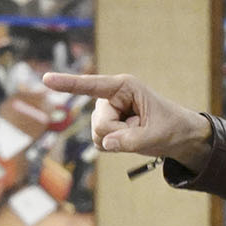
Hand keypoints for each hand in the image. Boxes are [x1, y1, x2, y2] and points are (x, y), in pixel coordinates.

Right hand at [40, 72, 211, 168]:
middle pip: (100, 123)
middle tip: (142, 130)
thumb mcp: (155, 134)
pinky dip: (114, 146)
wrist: (178, 136)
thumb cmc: (171, 127)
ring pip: (98, 135)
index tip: (47, 79)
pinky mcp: (105, 125)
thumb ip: (131, 140)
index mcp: (124, 87)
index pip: (92, 86)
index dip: (68, 83)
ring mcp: (106, 111)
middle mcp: (111, 97)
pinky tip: (128, 138)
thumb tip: (104, 144)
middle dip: (119, 134)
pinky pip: (100, 142)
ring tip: (137, 132)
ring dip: (118, 140)